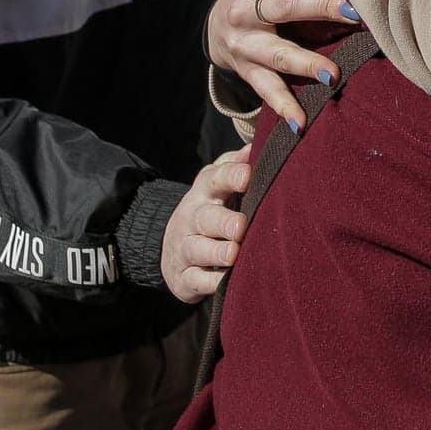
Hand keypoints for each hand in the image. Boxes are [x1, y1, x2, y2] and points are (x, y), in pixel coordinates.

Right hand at [161, 152, 250, 302]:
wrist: (173, 246)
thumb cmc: (210, 209)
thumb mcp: (217, 183)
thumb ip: (236, 164)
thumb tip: (258, 145)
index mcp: (205, 192)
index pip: (215, 178)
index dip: (231, 176)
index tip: (248, 176)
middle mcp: (192, 218)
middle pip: (205, 217)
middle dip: (223, 222)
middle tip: (240, 226)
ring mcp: (185, 248)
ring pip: (198, 249)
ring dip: (216, 253)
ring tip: (234, 253)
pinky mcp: (184, 278)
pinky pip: (197, 281)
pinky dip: (210, 284)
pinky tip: (226, 283)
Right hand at [206, 0, 360, 130]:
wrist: (217, 25)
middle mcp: (244, 6)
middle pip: (284, 6)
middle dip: (319, 9)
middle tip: (355, 14)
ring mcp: (244, 42)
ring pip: (276, 53)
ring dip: (305, 64)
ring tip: (332, 74)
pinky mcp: (246, 70)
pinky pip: (266, 90)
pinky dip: (284, 108)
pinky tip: (301, 124)